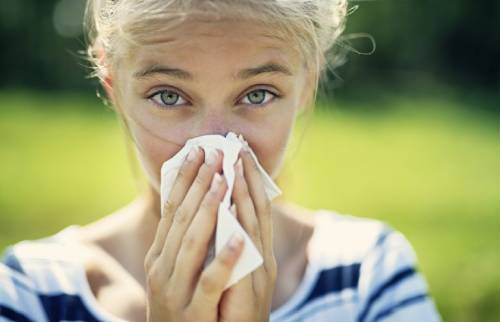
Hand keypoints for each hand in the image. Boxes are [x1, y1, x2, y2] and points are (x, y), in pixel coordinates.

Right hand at [144, 147, 245, 321]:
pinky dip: (224, 259)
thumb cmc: (183, 306)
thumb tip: (197, 202)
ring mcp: (176, 291)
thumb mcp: (175, 271)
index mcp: (159, 255)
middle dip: (198, 183)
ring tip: (223, 182)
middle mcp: (162, 268)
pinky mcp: (194, 312)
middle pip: (182, 218)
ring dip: (209, 210)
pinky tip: (239, 238)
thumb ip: (183, 240)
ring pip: (192, 244)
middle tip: (214, 153)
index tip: (198, 150)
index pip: (172, 209)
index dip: (185, 179)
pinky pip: (211, 282)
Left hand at [218, 143, 277, 321]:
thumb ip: (234, 241)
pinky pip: (238, 265)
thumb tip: (224, 210)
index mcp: (259, 251)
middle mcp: (262, 259)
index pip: (257, 208)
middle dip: (247, 178)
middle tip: (238, 146)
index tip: (241, 151)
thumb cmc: (236, 305)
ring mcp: (258, 277)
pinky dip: (236, 244)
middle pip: (257, 211)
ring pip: (251, 230)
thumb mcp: (238, 268)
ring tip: (233, 168)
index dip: (250, 179)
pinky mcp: (248, 297)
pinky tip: (232, 217)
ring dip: (243, 197)